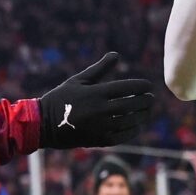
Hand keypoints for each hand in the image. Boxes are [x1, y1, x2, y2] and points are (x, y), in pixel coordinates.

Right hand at [39, 52, 153, 148]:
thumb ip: (100, 68)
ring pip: (130, 120)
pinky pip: (123, 135)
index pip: (127, 87)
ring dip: (142, 115)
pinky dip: (133, 130)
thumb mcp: (79, 80)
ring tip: (147, 110)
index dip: (142, 86)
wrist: (44, 124)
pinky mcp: (99, 140)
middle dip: (146, 100)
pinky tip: (137, 125)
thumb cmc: (63, 98)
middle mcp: (100, 109)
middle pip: (132, 104)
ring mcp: (101, 126)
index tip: (149, 86)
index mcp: (96, 92)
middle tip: (151, 98)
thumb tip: (116, 54)